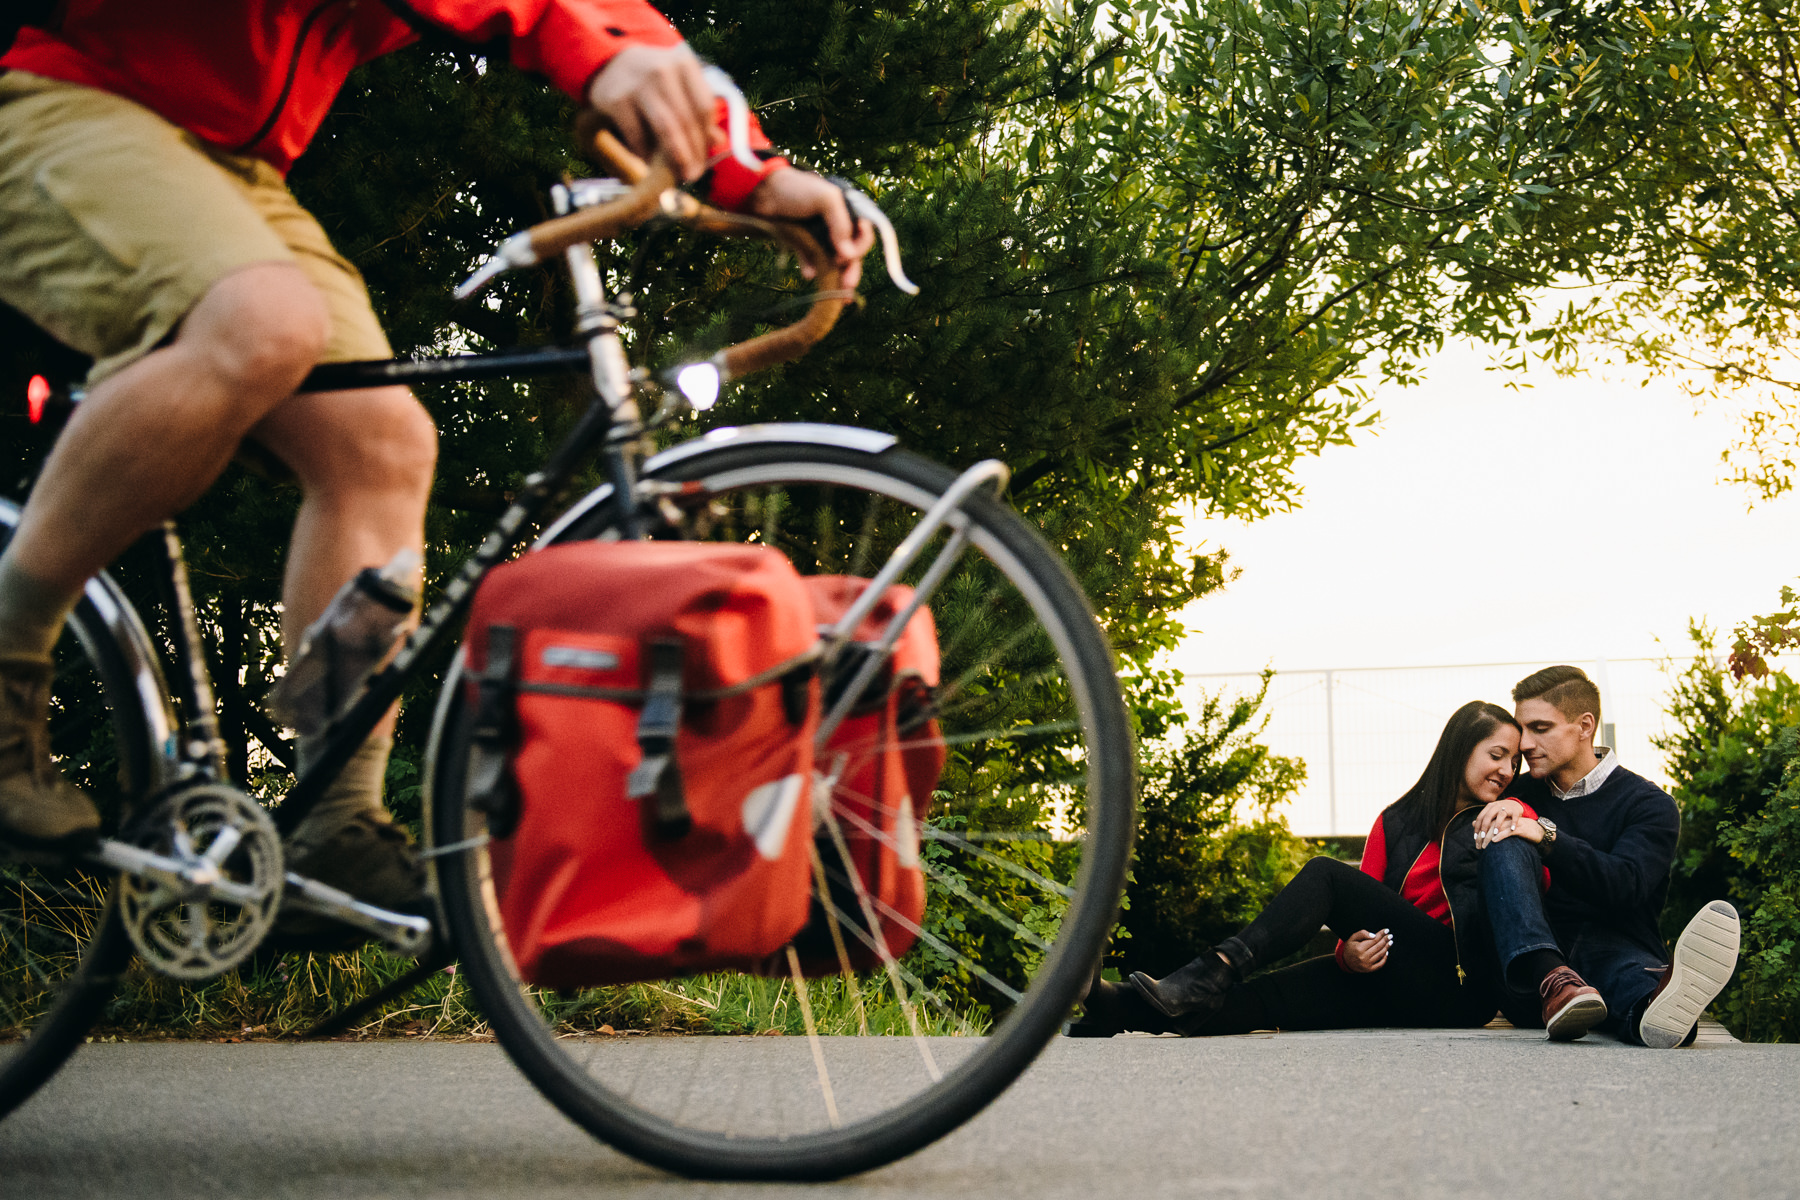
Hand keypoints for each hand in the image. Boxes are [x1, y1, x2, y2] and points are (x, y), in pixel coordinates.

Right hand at [587, 44, 714, 181]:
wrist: (611, 64)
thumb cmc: (654, 80)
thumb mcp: (678, 85)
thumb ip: (697, 109)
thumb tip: (718, 140)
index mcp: (684, 64)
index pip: (704, 105)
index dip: (706, 136)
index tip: (706, 158)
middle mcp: (662, 70)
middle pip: (686, 119)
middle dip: (692, 152)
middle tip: (694, 174)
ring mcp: (638, 83)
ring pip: (665, 128)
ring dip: (675, 157)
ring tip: (679, 175)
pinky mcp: (617, 99)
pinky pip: (637, 134)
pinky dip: (646, 153)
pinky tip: (650, 163)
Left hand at [745, 168, 877, 290]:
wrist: (762, 192)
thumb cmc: (796, 189)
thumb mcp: (826, 199)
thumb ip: (841, 224)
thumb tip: (849, 255)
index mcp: (847, 210)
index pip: (863, 235)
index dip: (859, 248)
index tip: (847, 256)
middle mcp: (836, 224)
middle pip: (851, 251)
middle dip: (851, 269)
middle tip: (847, 286)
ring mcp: (819, 234)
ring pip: (833, 259)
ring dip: (834, 274)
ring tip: (831, 290)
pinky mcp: (803, 242)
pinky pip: (811, 259)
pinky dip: (811, 267)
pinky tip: (808, 274)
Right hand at [1342, 928, 1391, 972]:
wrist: (1346, 962)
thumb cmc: (1350, 948)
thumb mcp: (1352, 938)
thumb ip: (1362, 934)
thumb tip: (1374, 935)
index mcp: (1359, 948)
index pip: (1374, 940)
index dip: (1381, 934)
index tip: (1386, 930)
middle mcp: (1364, 956)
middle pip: (1378, 947)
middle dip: (1385, 940)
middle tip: (1390, 936)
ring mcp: (1367, 964)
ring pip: (1380, 954)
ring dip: (1387, 948)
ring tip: (1390, 942)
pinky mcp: (1369, 969)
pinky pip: (1380, 964)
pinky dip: (1385, 958)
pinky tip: (1387, 952)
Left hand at [1472, 799, 1523, 847]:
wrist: (1514, 804)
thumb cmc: (1500, 811)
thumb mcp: (1491, 813)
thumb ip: (1483, 818)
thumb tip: (1473, 824)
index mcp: (1489, 807)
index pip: (1480, 817)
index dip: (1477, 827)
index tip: (1475, 837)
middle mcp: (1496, 806)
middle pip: (1488, 816)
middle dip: (1485, 826)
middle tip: (1482, 837)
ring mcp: (1506, 808)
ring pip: (1501, 815)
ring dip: (1498, 824)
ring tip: (1495, 833)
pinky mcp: (1515, 811)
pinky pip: (1515, 816)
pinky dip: (1513, 822)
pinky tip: (1512, 829)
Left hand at [1477, 813, 1543, 847]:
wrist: (1536, 829)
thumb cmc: (1516, 828)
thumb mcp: (1502, 826)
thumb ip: (1487, 824)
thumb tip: (1472, 823)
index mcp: (1499, 816)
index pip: (1485, 823)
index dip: (1479, 832)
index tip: (1476, 843)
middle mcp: (1504, 818)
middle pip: (1489, 825)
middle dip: (1482, 837)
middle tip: (1478, 847)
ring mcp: (1511, 822)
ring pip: (1496, 828)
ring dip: (1489, 838)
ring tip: (1485, 847)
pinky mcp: (1519, 828)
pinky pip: (1508, 831)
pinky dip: (1501, 836)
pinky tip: (1494, 841)